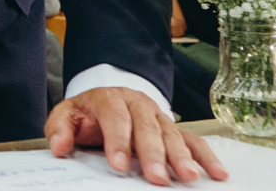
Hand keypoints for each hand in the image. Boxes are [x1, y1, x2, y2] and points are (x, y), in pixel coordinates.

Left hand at [46, 88, 227, 184]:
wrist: (106, 98)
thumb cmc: (87, 113)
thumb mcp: (66, 115)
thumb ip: (59, 129)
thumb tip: (59, 146)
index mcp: (109, 99)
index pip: (115, 118)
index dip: (117, 141)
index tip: (117, 165)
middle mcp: (137, 104)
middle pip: (146, 127)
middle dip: (153, 153)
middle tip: (157, 178)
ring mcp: (158, 115)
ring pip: (171, 133)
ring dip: (181, 156)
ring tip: (188, 178)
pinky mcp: (172, 127)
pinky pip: (192, 140)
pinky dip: (205, 156)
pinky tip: (217, 173)